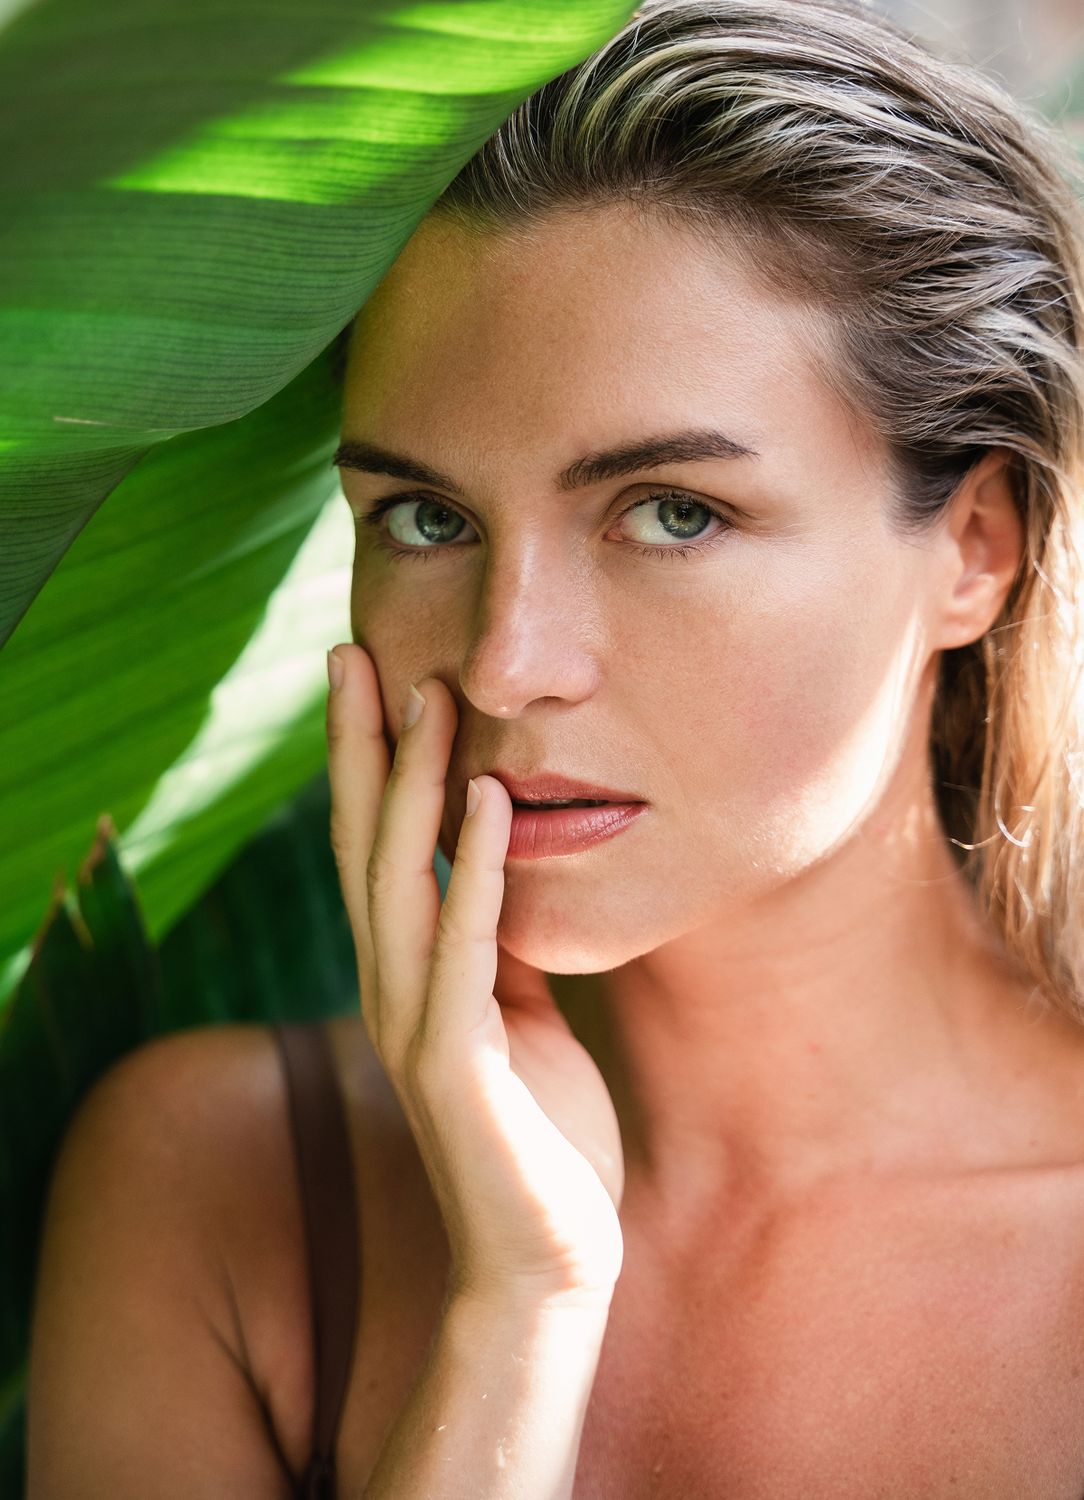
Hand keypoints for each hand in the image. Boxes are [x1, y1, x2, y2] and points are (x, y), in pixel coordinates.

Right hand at [325, 644, 624, 1310]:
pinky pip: (466, 946)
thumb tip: (505, 870)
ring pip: (398, 881)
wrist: (548, 1260)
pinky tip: (484, 797)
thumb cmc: (541, 1133)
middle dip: (360, 749)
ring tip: (424, 695)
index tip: (372, 678)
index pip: (374, 850)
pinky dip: (472, 868)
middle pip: (364, 846)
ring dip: (410, 784)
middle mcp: (393, 990)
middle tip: (354, 652)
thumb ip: (498, 947)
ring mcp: (417, 1027)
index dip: (367, 765)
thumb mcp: (519, 1016)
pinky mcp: (457, 1066)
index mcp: (407, 976)